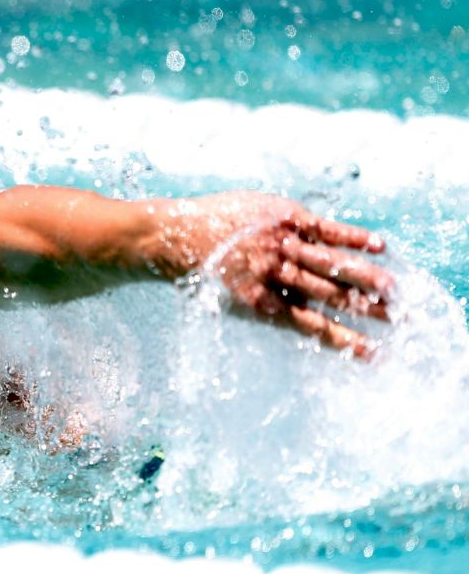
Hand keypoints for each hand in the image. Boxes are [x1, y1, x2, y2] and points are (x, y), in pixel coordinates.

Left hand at [194, 193, 391, 357]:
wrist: (172, 237)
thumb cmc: (197, 271)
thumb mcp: (227, 300)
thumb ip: (263, 307)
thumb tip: (292, 318)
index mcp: (266, 304)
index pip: (314, 327)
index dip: (346, 341)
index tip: (375, 354)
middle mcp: (277, 278)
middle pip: (330, 297)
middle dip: (367, 310)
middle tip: (400, 321)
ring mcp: (281, 247)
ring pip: (332, 266)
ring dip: (366, 280)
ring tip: (396, 294)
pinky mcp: (283, 219)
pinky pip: (325, 229)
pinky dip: (353, 237)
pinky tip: (380, 247)